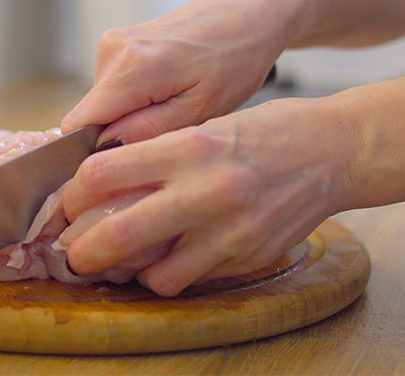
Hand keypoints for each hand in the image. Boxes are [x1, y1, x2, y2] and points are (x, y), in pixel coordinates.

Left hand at [60, 97, 356, 295]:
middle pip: (118, 233)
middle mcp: (207, 190)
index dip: (74, 193)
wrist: (334, 152)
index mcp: (190, 146)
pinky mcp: (248, 256)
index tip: (70, 201)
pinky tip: (170, 259)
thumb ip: (158, 156)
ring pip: (155, 274)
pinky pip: (192, 278)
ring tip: (125, 262)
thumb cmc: (267, 132)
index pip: (103, 173)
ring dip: (132, 272)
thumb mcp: (207, 125)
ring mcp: (231, 230)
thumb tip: (104, 183)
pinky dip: (172, 274)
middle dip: (83, 251)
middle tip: (75, 254)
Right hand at [61, 0, 306, 144]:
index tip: (121, 166)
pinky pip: (111, 89)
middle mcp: (112, 49)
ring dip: (128, 118)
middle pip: (89, 117)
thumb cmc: (236, 60)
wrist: (247, 15)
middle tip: (164, 137)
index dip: (91, 153)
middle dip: (117, 137)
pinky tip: (166, 93)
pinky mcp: (116, 43)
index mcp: (133, 67)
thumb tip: (104, 149)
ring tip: (171, 109)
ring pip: (100, 105)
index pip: (79, 124)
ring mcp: (112, 42)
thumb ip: (148, 131)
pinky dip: (132, 101)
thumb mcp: (201, 109)